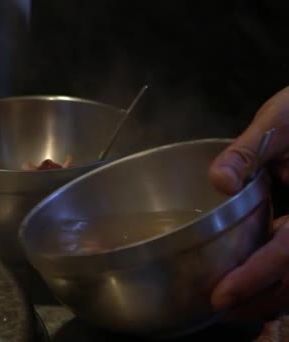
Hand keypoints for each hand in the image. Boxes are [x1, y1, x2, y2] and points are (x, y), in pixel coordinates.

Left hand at [209, 86, 288, 319]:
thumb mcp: (279, 121)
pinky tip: (251, 279)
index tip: (222, 295)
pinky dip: (276, 278)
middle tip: (220, 308)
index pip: (288, 252)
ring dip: (269, 296)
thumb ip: (247, 150)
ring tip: (231, 303)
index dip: (256, 277)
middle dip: (260, 300)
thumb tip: (219, 181)